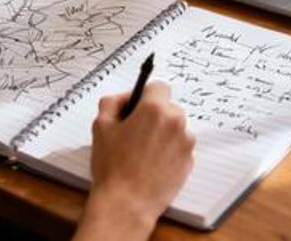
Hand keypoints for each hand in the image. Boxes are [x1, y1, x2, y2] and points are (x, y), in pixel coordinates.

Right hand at [73, 81, 194, 240]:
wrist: (126, 204)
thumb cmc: (112, 166)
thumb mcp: (101, 126)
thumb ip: (111, 102)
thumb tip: (123, 99)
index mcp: (154, 109)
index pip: (158, 87)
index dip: (146, 95)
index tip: (138, 106)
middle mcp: (175, 122)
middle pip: (168, 107)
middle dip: (154, 115)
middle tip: (136, 132)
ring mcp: (185, 143)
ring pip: (175, 127)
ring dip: (164, 133)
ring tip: (144, 151)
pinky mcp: (189, 162)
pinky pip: (180, 147)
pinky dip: (170, 151)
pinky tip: (153, 164)